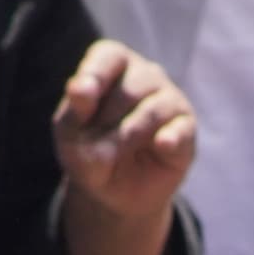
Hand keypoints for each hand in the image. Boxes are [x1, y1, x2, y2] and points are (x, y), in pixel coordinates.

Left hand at [53, 39, 198, 254]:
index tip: (79, 100)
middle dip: (110, 119)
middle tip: (95, 155)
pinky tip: (158, 154)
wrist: (115, 197)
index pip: (106, 57)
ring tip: (115, 164)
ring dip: (132, 136)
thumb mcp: (68, 143)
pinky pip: (181, 131)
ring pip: (156, 106)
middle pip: (132, 83)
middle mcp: (141, 79)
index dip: (94, 76)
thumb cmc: (85, 158)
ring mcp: (168, 104)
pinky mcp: (185, 133)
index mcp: (109, 72)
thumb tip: (78, 103)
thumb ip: (70, 121)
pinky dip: (167, 142)